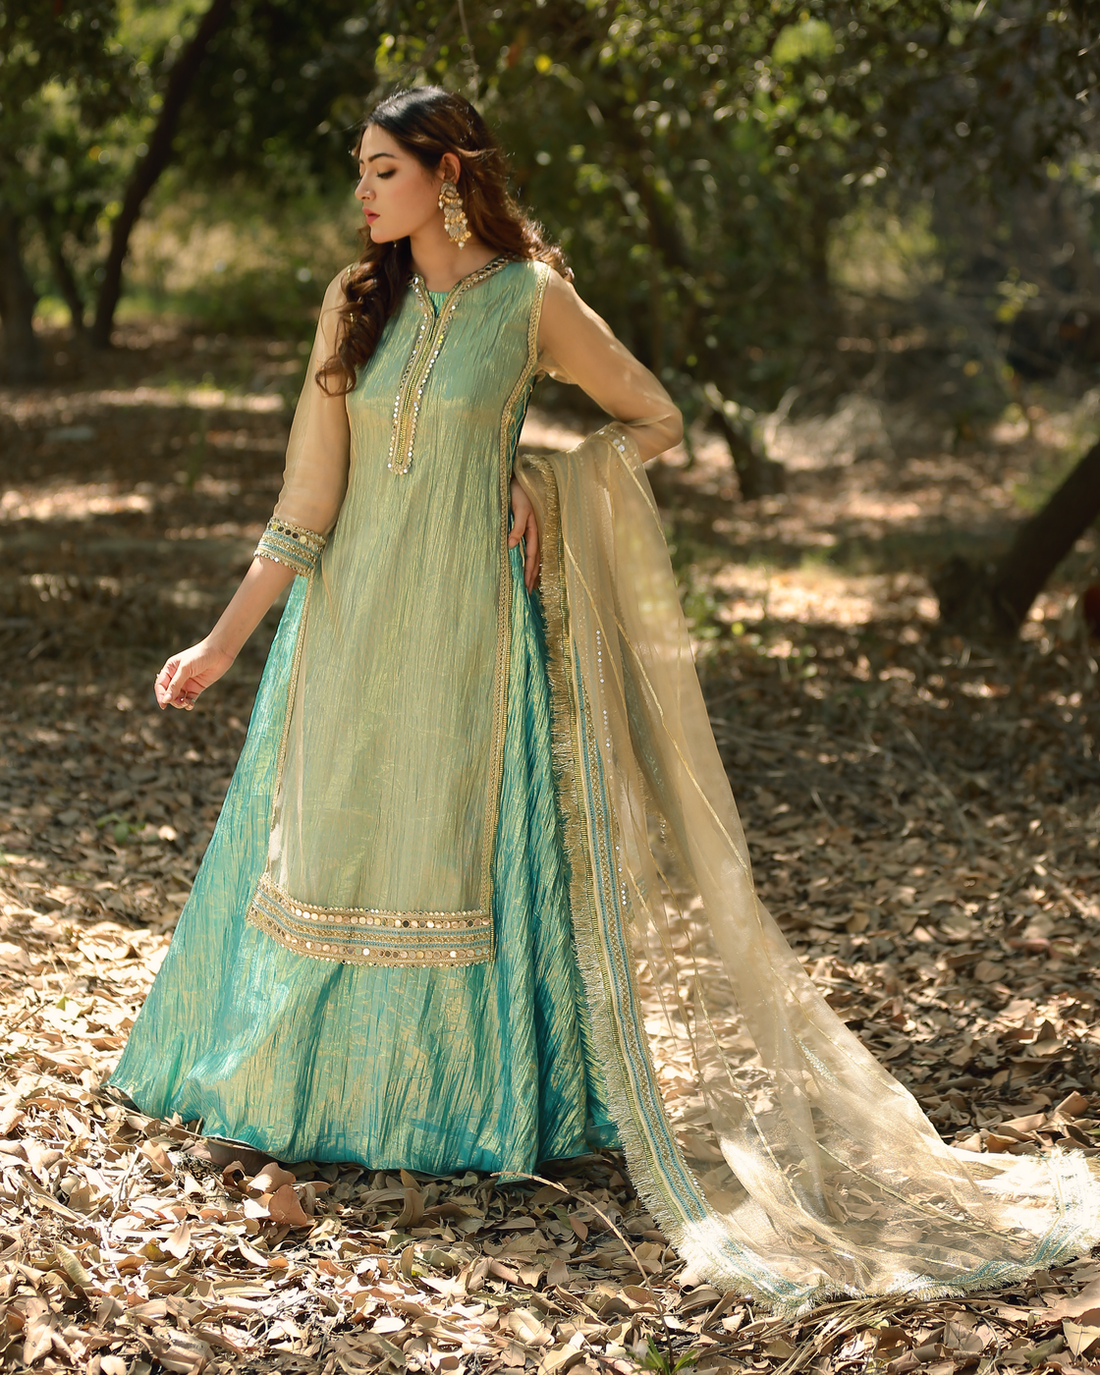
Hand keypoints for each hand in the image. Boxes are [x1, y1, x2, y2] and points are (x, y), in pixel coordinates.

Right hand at [154, 639, 234, 710]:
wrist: (221, 651)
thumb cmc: (200, 655)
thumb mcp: (185, 669)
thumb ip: (175, 684)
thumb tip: (166, 699)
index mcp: (170, 669)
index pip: (160, 684)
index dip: (160, 695)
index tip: (163, 704)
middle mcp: (177, 676)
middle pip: (169, 693)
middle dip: (172, 700)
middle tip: (179, 702)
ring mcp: (187, 682)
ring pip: (178, 698)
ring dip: (180, 703)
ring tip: (186, 703)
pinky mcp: (197, 687)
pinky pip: (189, 699)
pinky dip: (188, 704)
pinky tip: (190, 705)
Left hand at [508, 476, 539, 591]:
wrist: (521, 478)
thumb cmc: (519, 493)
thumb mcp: (518, 510)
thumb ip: (516, 528)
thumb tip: (511, 546)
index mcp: (533, 529)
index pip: (531, 556)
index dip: (529, 571)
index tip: (526, 586)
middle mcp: (534, 532)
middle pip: (534, 558)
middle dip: (532, 575)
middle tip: (528, 593)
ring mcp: (532, 530)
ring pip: (534, 554)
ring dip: (532, 569)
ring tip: (530, 584)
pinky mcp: (527, 526)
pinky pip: (530, 547)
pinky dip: (529, 559)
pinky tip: (527, 564)